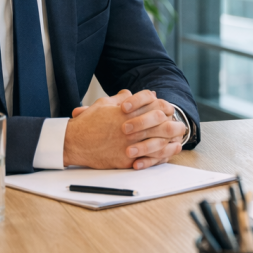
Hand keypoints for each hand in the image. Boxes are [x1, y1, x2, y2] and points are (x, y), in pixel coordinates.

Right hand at [64, 89, 186, 169]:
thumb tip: (129, 93)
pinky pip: (148, 158)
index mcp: (127, 113)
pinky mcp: (126, 159)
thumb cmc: (87, 123)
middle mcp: (131, 128)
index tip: (168, 110)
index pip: (154, 106)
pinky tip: (167, 154)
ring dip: (170, 140)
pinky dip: (160, 156)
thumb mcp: (103, 104)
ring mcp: (129, 144)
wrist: (72, 143)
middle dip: (172, 124)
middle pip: (161, 123)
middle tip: (179, 125)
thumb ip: (119, 99)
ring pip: (158, 141)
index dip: (164, 107)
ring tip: (177, 139)